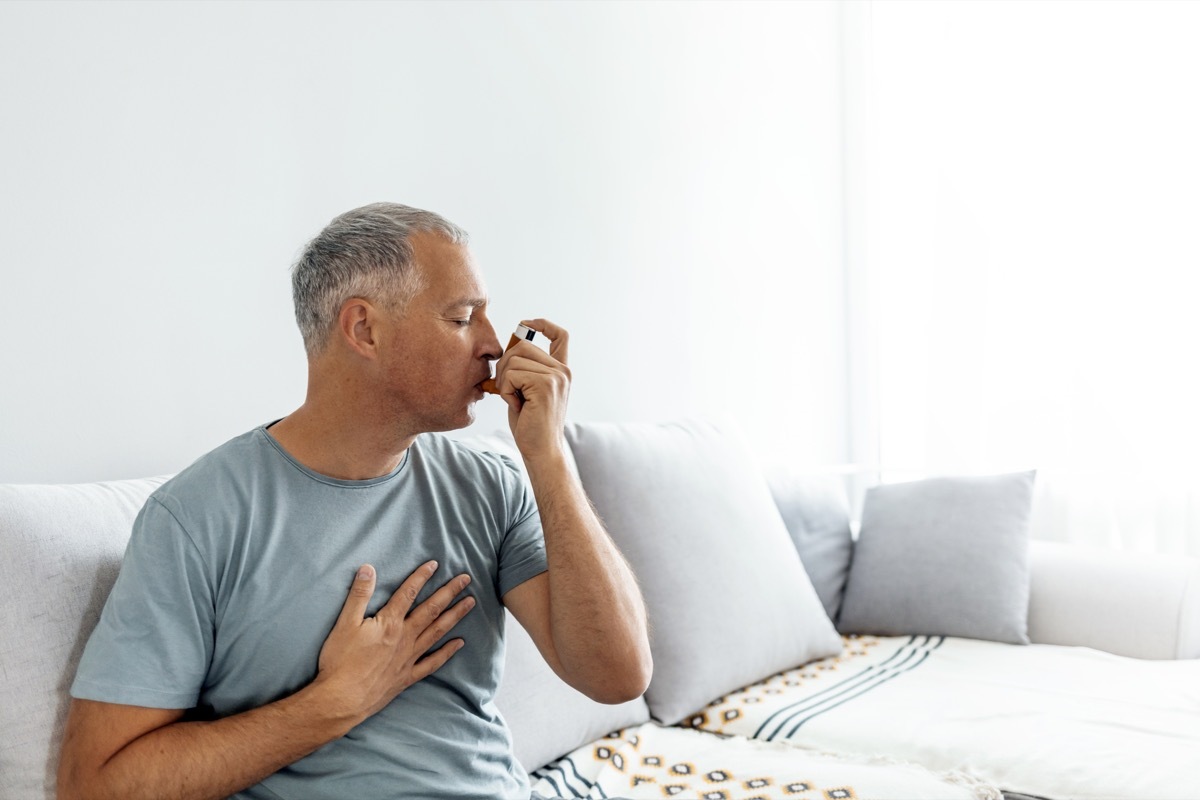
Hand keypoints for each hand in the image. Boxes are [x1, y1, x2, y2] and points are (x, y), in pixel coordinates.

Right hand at [314, 562, 474, 722]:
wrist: (341, 700)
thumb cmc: (340, 662)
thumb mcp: (344, 624)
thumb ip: (359, 595)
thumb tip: (368, 568)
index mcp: (389, 623)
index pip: (409, 593)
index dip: (421, 577)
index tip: (435, 564)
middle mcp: (404, 638)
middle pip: (431, 610)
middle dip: (449, 592)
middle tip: (466, 579)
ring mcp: (408, 658)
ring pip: (437, 632)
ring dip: (455, 615)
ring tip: (470, 603)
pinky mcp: (407, 676)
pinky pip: (433, 662)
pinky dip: (447, 652)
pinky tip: (460, 644)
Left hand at [494, 318, 570, 459]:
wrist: (541, 451)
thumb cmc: (531, 425)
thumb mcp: (527, 391)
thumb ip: (523, 370)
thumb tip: (506, 351)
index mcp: (561, 370)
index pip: (560, 336)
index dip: (542, 324)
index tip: (526, 324)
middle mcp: (562, 371)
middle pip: (523, 345)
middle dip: (505, 364)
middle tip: (506, 388)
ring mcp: (556, 377)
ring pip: (514, 359)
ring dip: (504, 380)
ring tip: (514, 400)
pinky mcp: (545, 385)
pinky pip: (512, 375)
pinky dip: (505, 390)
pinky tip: (516, 405)